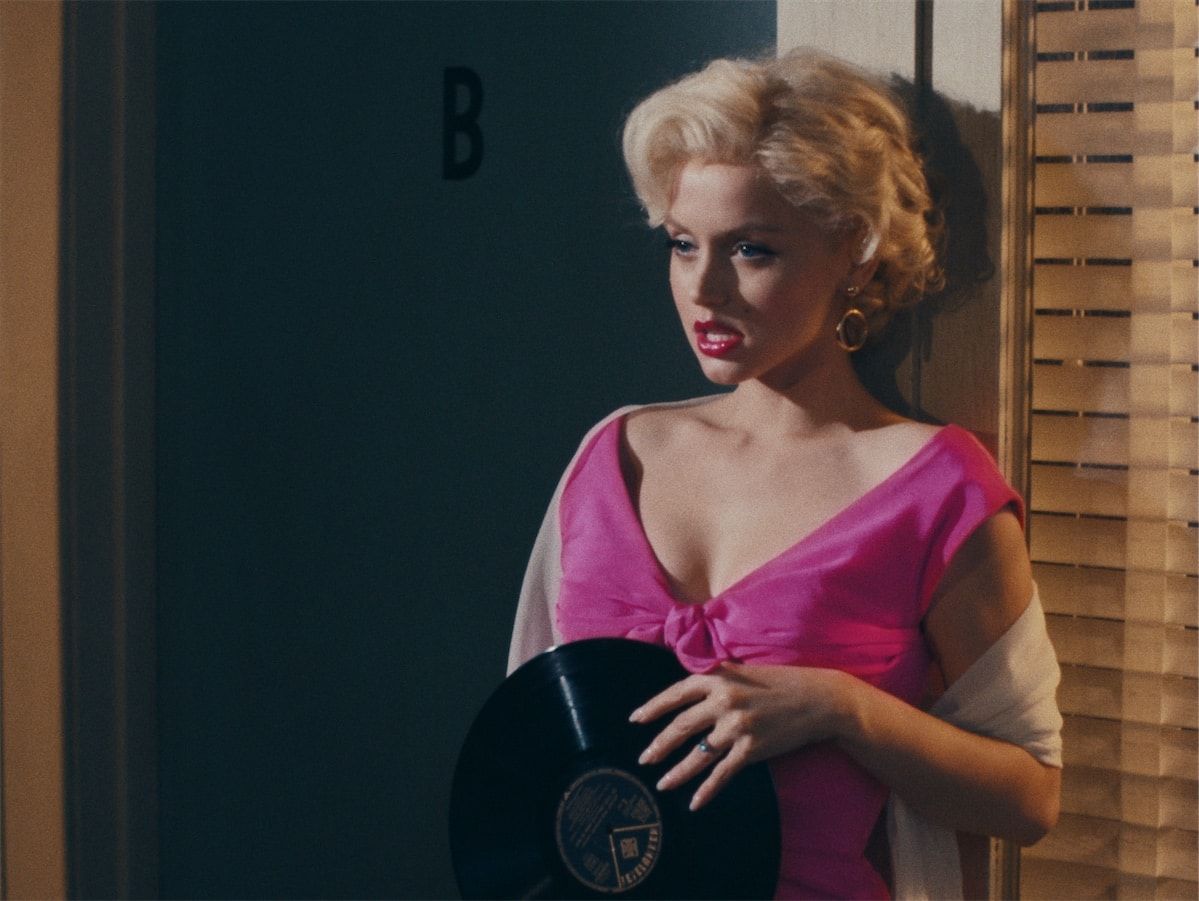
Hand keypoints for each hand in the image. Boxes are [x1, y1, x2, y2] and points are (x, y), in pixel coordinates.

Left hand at [629, 662, 851, 810]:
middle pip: (681, 727)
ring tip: (662, 783)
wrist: (817, 699)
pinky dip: (706, 790)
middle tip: (643, 760)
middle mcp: (723, 701)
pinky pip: (722, 773)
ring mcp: (737, 726)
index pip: (676, 694)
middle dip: (658, 745)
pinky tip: (694, 802)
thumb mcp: (742, 672)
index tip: (635, 720)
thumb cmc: (780, 683)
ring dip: (677, 772)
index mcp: (718, 678)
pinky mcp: (752, 749)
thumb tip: (688, 694)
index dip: (653, 708)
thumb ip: (716, 681)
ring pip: (697, 755)